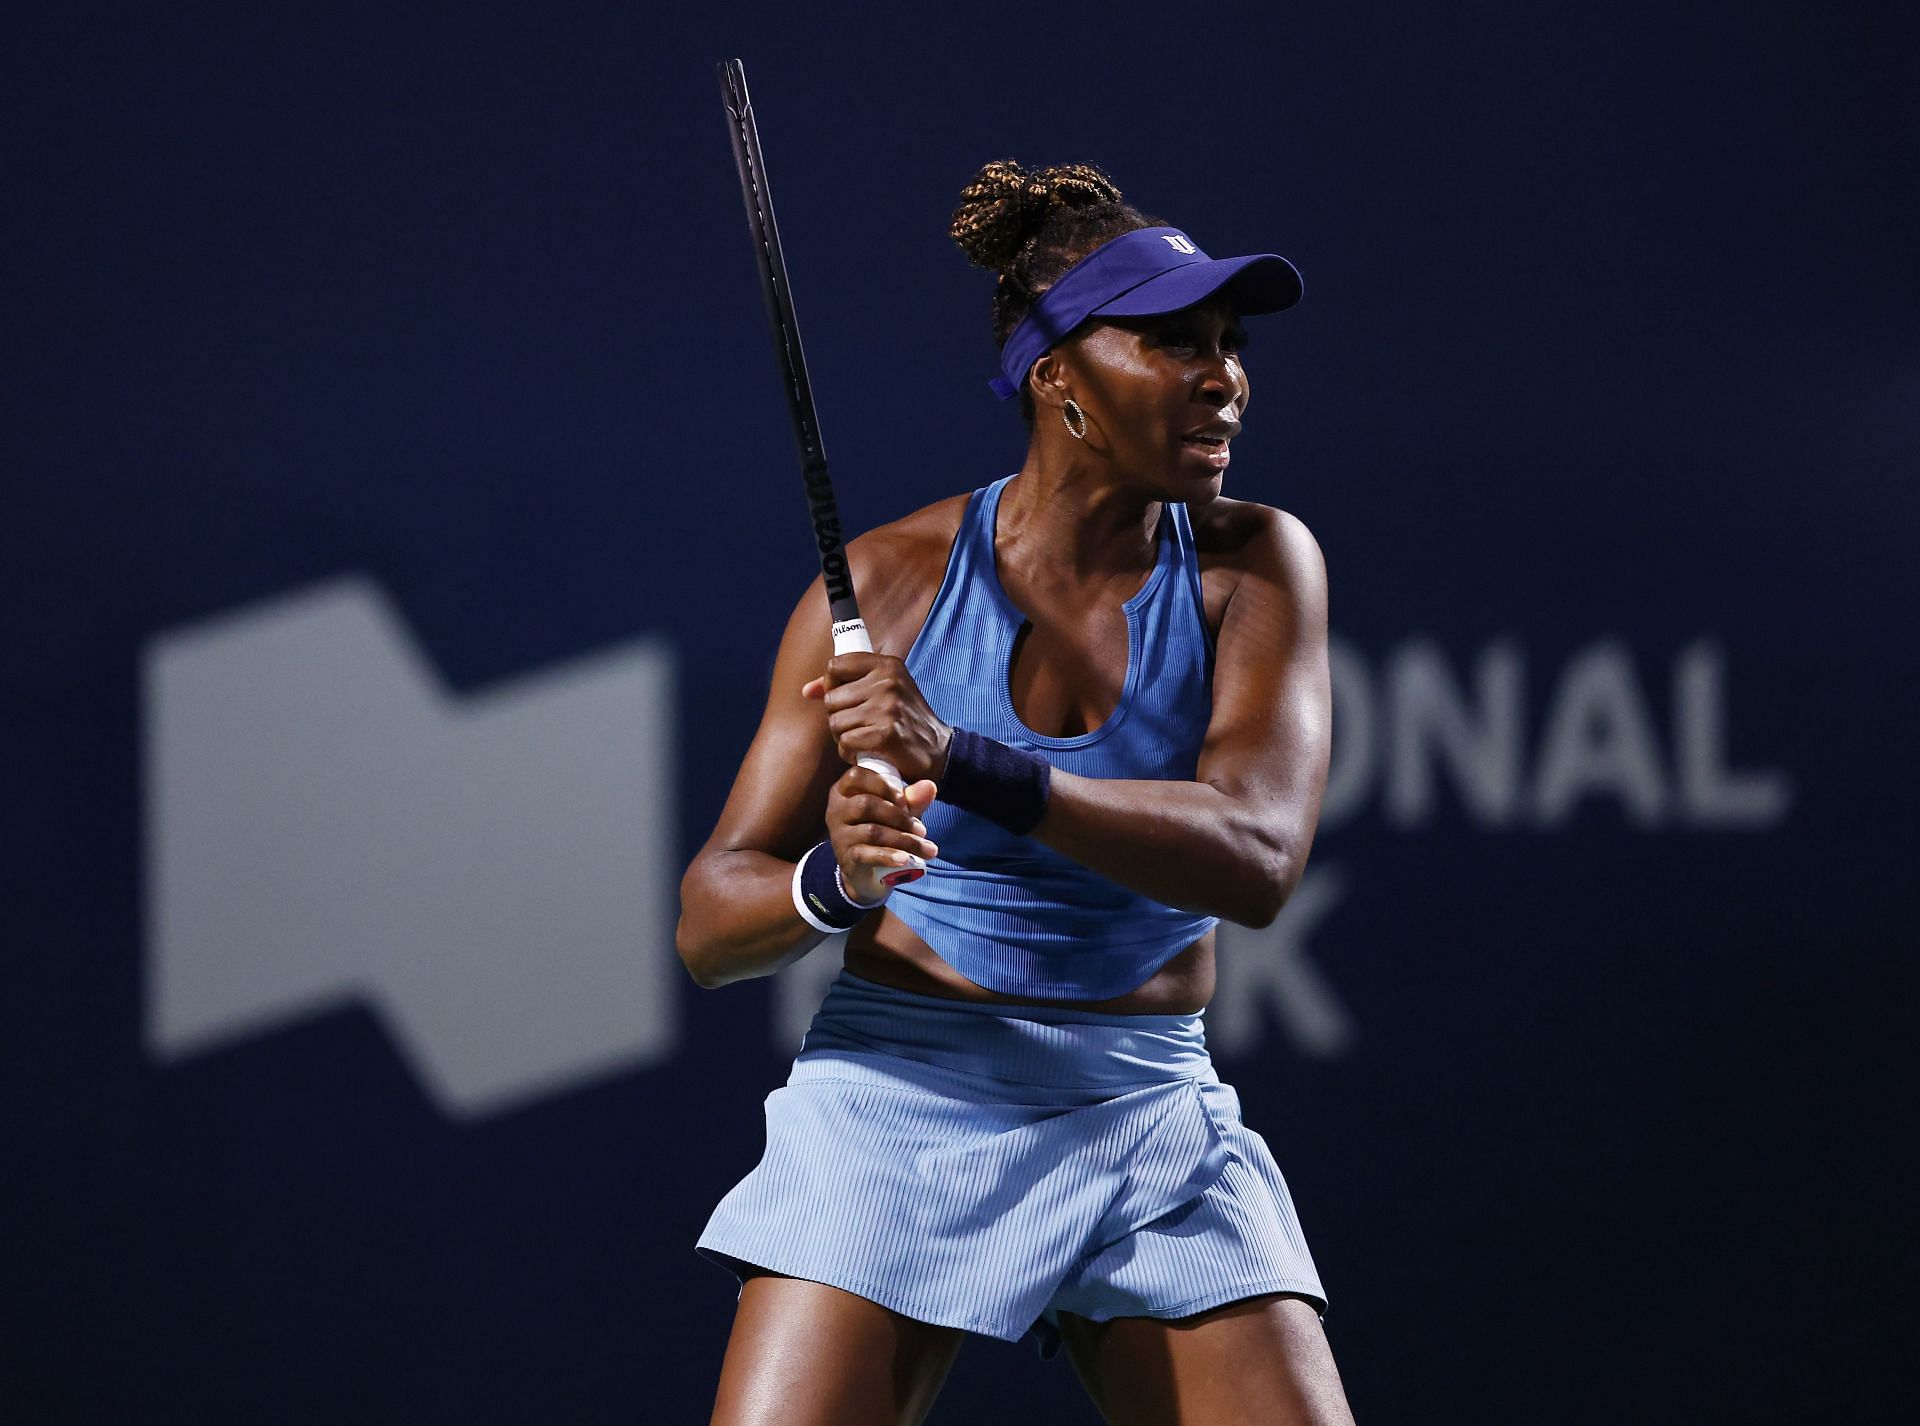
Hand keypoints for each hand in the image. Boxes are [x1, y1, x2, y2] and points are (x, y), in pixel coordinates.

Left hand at [802, 652, 952, 782]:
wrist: (939, 751)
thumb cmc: (905, 720)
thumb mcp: (883, 692)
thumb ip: (844, 685)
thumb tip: (807, 691)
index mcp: (887, 665)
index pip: (836, 666)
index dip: (833, 686)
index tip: (847, 700)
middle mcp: (888, 682)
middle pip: (832, 699)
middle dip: (839, 718)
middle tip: (860, 726)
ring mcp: (887, 707)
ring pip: (836, 723)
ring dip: (844, 738)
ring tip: (864, 739)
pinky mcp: (885, 734)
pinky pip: (845, 743)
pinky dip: (851, 753)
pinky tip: (866, 752)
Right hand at [826, 764, 940, 903]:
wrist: (865, 868)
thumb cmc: (881, 828)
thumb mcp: (897, 810)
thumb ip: (912, 798)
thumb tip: (930, 786)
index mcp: (845, 790)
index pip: (857, 776)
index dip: (883, 785)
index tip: (904, 800)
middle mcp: (836, 810)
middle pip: (866, 804)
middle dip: (899, 816)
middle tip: (922, 829)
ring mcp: (839, 834)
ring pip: (872, 831)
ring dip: (903, 839)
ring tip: (926, 848)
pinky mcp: (846, 857)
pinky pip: (866, 854)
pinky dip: (888, 856)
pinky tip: (905, 859)